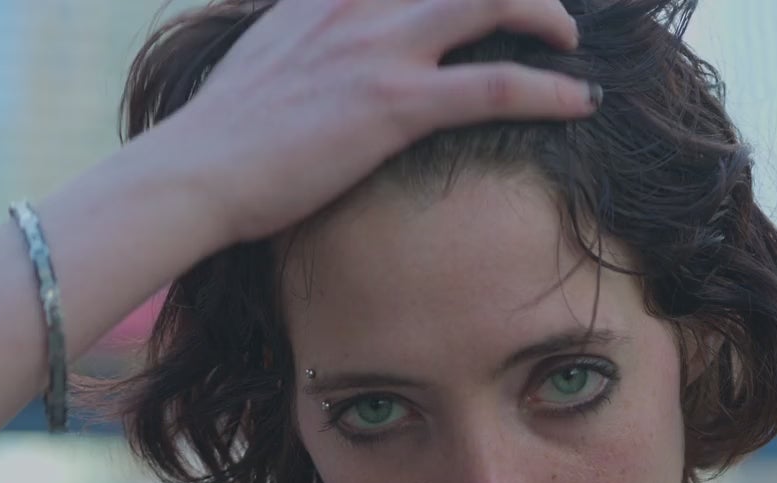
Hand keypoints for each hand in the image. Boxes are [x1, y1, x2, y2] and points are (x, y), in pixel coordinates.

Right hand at [144, 0, 596, 246]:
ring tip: (569, 45)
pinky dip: (551, 90)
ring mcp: (378, 48)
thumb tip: (321, 40)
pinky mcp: (394, 103)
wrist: (194, 171)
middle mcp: (357, 3)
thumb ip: (308, 27)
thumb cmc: (224, 131)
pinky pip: (498, 85)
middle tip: (543, 12)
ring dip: (545, 18)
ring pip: (492, 1)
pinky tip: (582, 101)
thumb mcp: (267, 49)